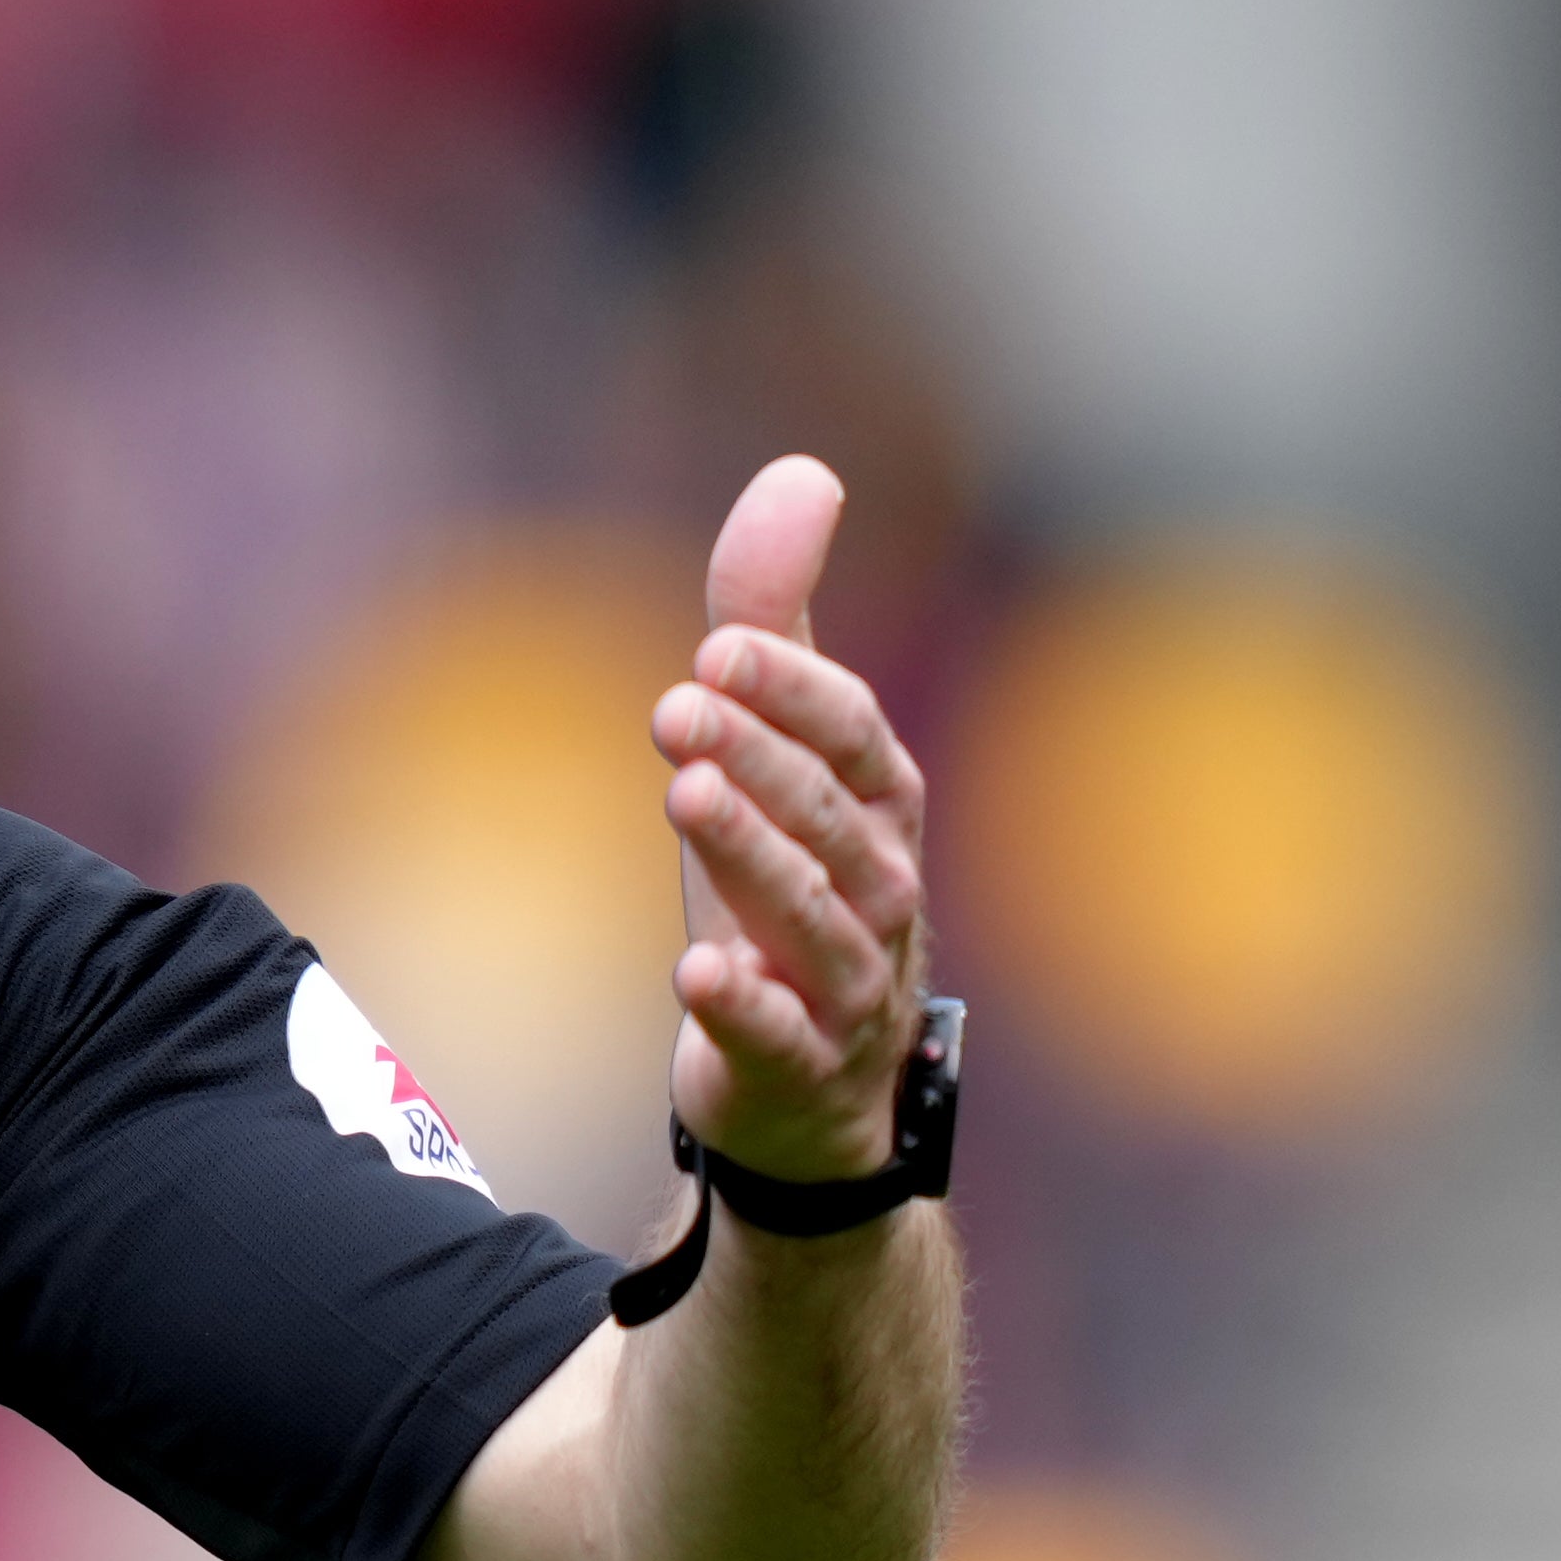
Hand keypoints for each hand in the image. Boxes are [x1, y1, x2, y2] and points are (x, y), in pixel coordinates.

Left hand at [651, 456, 930, 1182]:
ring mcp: (848, 984)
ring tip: (683, 796)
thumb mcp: (772, 759)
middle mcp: (881, 890)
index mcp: (879, 809)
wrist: (807, 1090)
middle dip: (762, 759)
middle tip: (678, 705)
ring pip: (813, 915)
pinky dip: (743, 1004)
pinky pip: (782, 1034)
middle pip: (833, 817)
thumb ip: (777, 621)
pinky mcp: (797, 1064)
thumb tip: (804, 471)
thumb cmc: (784, 896)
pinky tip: (696, 973)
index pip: (855, 736)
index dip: (795, 690)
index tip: (717, 643)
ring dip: (751, 853)